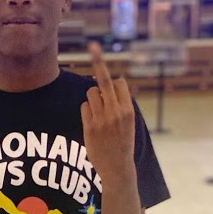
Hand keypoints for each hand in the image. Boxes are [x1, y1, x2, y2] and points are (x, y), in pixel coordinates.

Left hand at [80, 42, 135, 181]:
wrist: (118, 168)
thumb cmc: (123, 142)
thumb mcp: (128, 122)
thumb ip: (120, 103)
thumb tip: (107, 83)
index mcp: (128, 110)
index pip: (119, 83)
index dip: (114, 81)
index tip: (108, 71)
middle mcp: (116, 112)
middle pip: (104, 80)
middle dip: (99, 61)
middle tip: (93, 45)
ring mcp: (101, 119)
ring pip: (91, 92)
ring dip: (92, 97)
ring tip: (99, 111)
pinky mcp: (89, 127)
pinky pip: (84, 106)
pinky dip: (86, 110)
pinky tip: (92, 122)